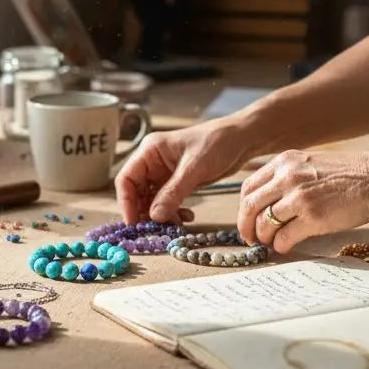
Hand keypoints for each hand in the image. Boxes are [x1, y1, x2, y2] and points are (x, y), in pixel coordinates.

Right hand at [116, 120, 256, 223]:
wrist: (242, 138)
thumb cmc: (218, 142)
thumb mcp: (194, 168)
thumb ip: (173, 192)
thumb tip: (154, 216)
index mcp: (150, 150)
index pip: (126, 179)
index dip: (126, 202)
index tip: (134, 223)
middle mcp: (153, 162)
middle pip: (137, 192)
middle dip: (145, 212)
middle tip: (156, 230)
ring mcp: (165, 173)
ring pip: (152, 200)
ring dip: (161, 215)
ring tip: (176, 224)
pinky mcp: (178, 182)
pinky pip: (168, 202)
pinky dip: (174, 212)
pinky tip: (187, 217)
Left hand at [237, 149, 368, 253]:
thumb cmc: (353, 174)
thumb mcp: (313, 164)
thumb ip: (290, 177)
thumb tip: (271, 203)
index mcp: (285, 162)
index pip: (249, 187)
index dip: (244, 208)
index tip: (248, 220)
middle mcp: (287, 177)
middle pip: (250, 206)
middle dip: (246, 226)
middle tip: (251, 238)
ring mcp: (299, 197)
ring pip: (264, 224)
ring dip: (265, 238)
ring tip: (272, 243)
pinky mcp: (313, 217)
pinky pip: (284, 237)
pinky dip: (280, 245)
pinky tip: (286, 247)